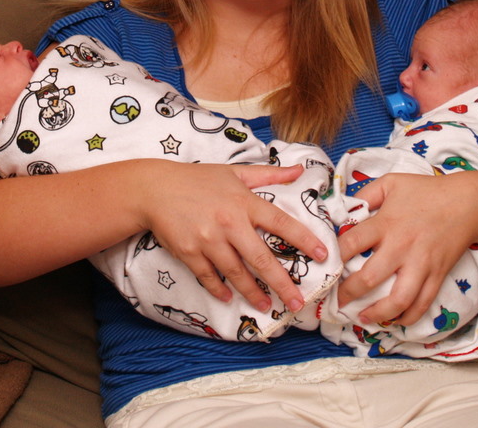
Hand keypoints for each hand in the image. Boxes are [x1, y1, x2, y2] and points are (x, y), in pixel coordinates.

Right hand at [139, 162, 328, 314]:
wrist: (155, 189)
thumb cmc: (197, 179)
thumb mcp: (235, 172)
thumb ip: (269, 174)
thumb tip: (299, 170)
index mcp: (244, 202)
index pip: (281, 223)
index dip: (304, 239)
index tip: (323, 255)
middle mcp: (229, 223)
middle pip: (261, 259)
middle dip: (282, 284)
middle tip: (298, 303)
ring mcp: (208, 240)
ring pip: (237, 273)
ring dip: (253, 293)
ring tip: (267, 307)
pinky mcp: (189, 252)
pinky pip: (209, 277)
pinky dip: (220, 289)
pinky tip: (230, 297)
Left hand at [335, 172, 477, 325]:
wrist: (468, 204)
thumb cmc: (426, 191)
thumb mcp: (391, 183)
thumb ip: (365, 194)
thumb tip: (342, 207)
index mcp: (386, 223)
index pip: (352, 243)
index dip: (334, 257)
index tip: (323, 267)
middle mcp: (401, 247)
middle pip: (370, 278)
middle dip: (348, 293)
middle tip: (336, 301)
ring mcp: (421, 265)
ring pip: (398, 299)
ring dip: (378, 313)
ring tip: (362, 318)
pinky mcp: (437, 275)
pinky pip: (422, 303)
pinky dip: (408, 317)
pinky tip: (394, 320)